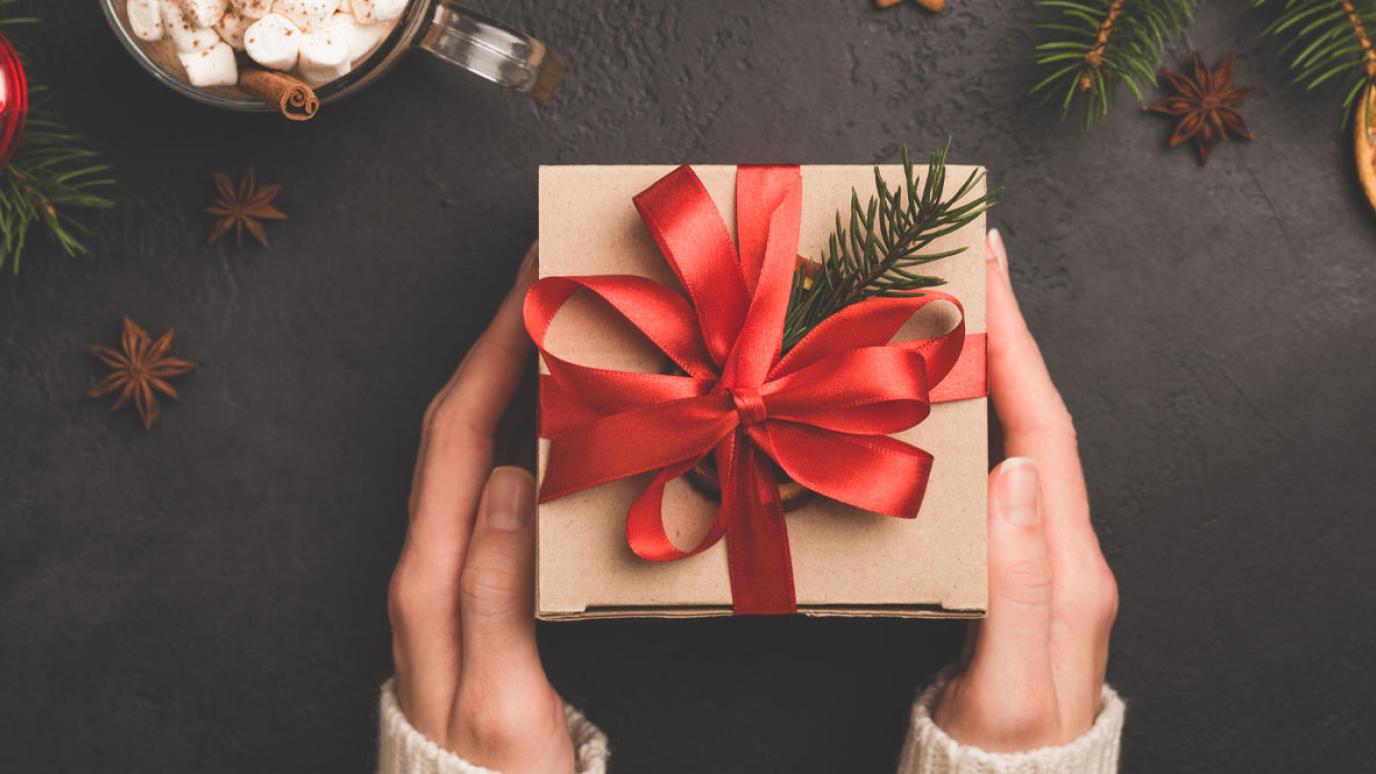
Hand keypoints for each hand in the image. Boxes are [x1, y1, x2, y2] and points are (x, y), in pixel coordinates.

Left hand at [387, 244, 574, 772]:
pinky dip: (515, 434)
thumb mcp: (501, 697)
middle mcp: (425, 563)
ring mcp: (442, 572)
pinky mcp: (466, 587)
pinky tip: (552, 424)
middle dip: (494, 343)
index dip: (492, 350)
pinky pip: (486, 486)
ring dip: (503, 380)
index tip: (529, 284)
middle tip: (544, 283)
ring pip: (468, 450)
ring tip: (552, 332)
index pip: (458, 435)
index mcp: (429, 578)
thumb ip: (494, 590)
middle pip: (453, 426)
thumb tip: (512, 477)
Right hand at [933, 230, 1118, 751]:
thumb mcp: (1011, 673)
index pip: (1046, 429)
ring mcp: (1042, 555)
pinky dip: (969, 427)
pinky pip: (992, 476)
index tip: (993, 268)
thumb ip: (1018, 578)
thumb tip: (1015, 470)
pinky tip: (937, 412)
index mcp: (1070, 561)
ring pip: (1013, 442)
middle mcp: (1063, 545)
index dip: (1019, 345)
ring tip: (947, 320)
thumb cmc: (1007, 745)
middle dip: (1006, 339)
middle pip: (1036, 420)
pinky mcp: (1013, 568)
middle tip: (965, 270)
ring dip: (988, 375)